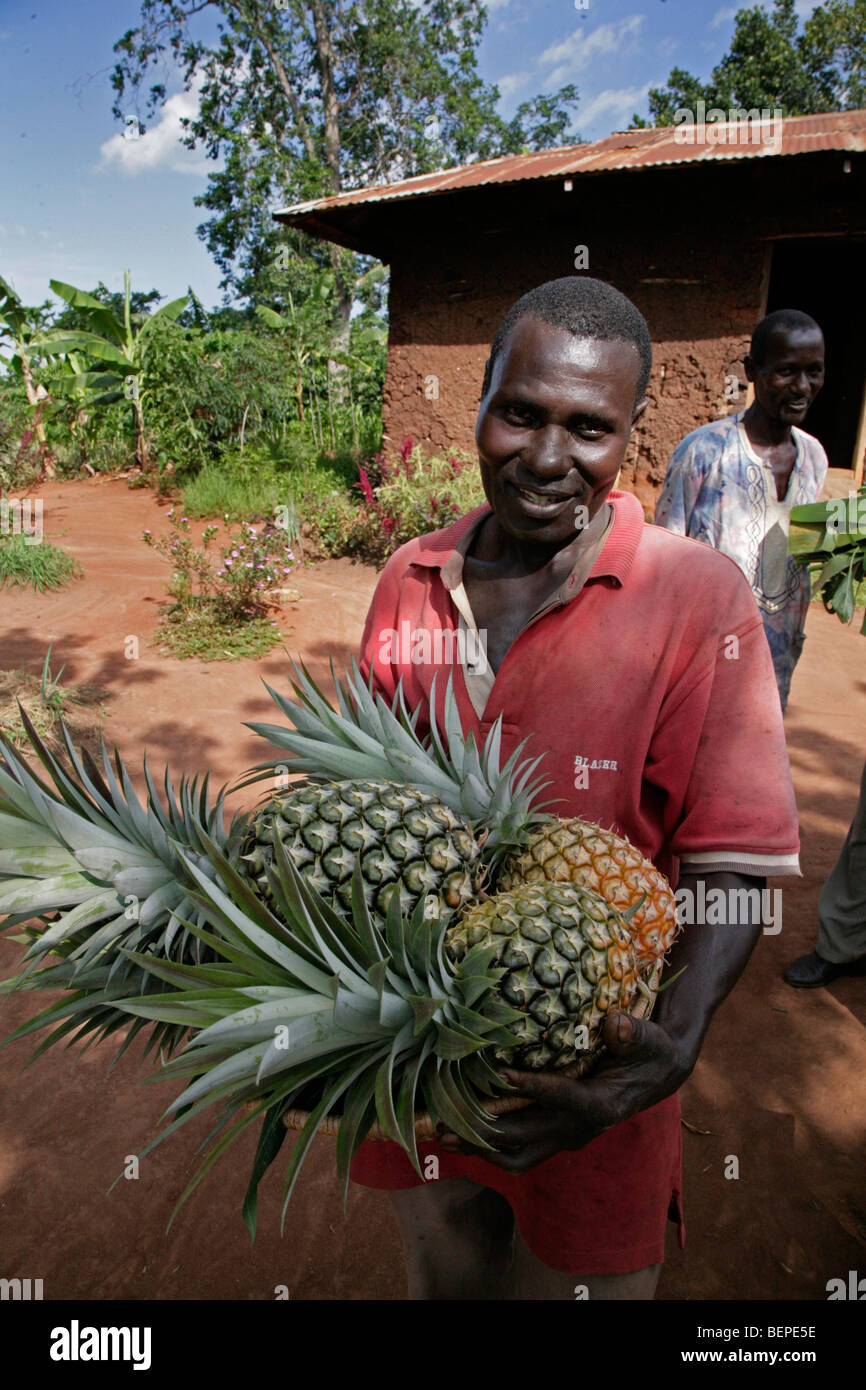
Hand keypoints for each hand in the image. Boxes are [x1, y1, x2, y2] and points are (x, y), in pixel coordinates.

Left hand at [437, 1011, 689, 1173]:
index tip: (501, 1074)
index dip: (533, 1088)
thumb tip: (617, 1025)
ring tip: (443, 1135)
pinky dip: (489, 1146)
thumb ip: (633, 1032)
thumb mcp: (649, 1038)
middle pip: (527, 1138)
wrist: (658, 1075)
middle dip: (485, 1131)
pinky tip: (462, 1131)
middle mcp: (580, 1127)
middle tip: (446, 1122)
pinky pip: (519, 1150)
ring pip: (517, 1154)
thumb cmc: (650, 1051)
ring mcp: (566, 1135)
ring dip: (480, 1147)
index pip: (563, 1099)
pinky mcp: (556, 1134)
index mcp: (602, 1104)